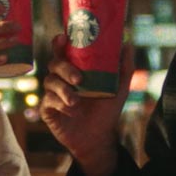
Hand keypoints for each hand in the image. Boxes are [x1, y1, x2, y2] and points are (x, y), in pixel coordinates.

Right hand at [40, 34, 132, 175]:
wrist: (99, 138)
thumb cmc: (107, 110)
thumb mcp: (119, 88)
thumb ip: (124, 67)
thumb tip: (127, 43)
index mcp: (74, 69)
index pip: (63, 51)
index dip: (59, 43)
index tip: (63, 37)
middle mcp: (61, 78)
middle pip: (54, 63)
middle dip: (65, 68)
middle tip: (79, 79)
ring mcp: (52, 93)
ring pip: (50, 82)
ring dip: (63, 90)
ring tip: (76, 101)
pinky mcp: (47, 109)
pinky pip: (48, 101)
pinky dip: (59, 104)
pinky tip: (71, 111)